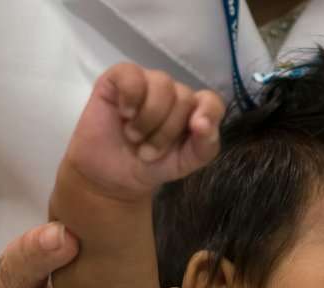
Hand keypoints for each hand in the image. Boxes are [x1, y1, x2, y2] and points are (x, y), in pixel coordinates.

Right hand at [64, 63, 225, 199]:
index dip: (208, 112)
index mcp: (192, 111)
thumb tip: (205, 125)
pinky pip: (131, 74)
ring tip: (134, 137)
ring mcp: (146, 82)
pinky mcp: (119, 78)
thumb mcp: (184, 163)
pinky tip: (124, 114)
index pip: (211, 101)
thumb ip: (204, 147)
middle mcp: (172, 92)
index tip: (195, 129)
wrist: (112, 176)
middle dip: (166, 131)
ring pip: (161, 84)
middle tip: (148, 151)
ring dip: (148, 119)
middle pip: (184, 97)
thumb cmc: (150, 166)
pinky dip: (130, 97)